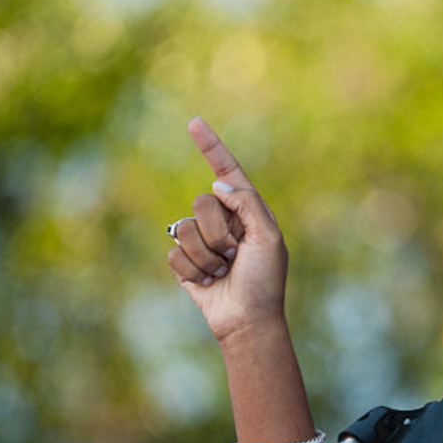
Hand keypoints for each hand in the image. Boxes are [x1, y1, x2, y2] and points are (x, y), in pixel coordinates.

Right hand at [167, 117, 288, 344]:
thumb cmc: (264, 281)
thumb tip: (218, 184)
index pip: (227, 172)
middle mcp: (222, 221)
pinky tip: (208, 282)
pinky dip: (193, 269)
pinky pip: (175, 251)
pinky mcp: (185, 261)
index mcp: (247, 211)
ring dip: (207, 255)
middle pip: (202, 203)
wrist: (247, 320)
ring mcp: (201, 240)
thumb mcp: (268, 238)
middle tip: (235, 255)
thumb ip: (248, 204)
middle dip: (219, 232)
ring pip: (185, 228)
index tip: (194, 122)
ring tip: (224, 271)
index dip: (211, 147)